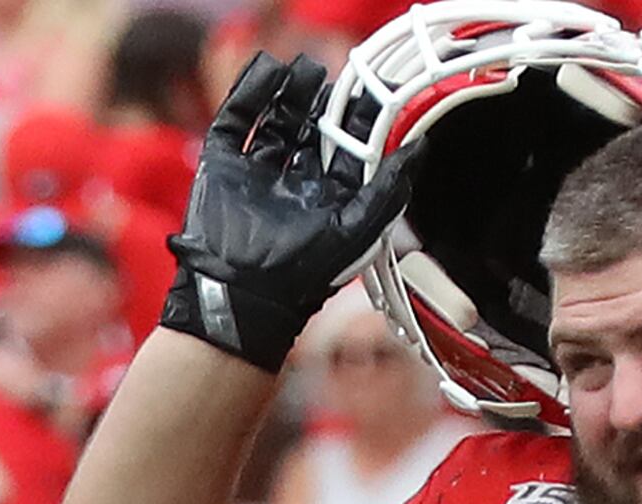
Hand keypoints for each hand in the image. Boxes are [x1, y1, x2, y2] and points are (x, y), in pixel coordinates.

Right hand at [160, 51, 419, 372]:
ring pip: (275, 121)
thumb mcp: (359, 231)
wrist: (239, 297)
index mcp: (326, 201)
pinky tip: (267, 71)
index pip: (346, 150)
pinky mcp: (222, 169)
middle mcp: (292, 186)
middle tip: (334, 75)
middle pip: (311, 131)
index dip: (358, 121)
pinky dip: (248, 94)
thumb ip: (390, 192)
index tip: (370, 91)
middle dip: (322, 102)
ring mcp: (255, 176)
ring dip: (289, 92)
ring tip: (303, 68)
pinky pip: (234, 122)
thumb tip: (419, 148)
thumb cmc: (301, 275)